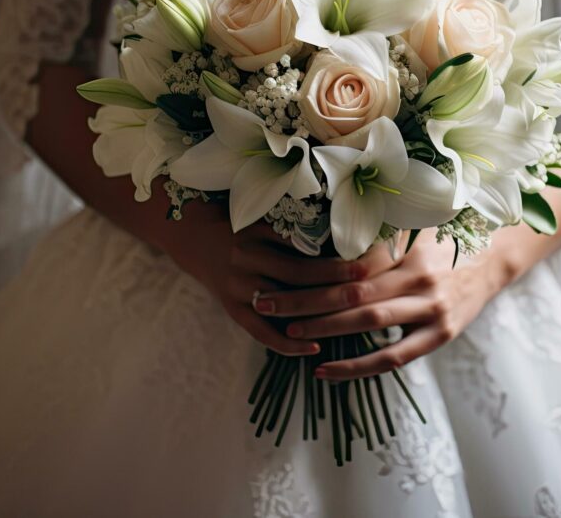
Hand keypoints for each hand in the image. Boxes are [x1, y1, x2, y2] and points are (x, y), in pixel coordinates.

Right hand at [158, 201, 401, 357]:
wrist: (194, 237)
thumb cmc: (241, 223)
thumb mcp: (265, 214)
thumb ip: (297, 223)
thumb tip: (345, 231)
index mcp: (258, 231)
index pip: (304, 242)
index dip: (334, 247)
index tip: (365, 250)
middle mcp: (248, 258)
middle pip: (298, 271)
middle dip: (335, 276)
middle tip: (366, 278)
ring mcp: (239, 286)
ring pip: (284, 302)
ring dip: (318, 311)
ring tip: (351, 315)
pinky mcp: (233, 309)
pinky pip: (261, 331)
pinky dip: (287, 342)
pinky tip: (314, 347)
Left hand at [253, 231, 504, 378]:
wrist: (496, 256)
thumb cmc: (445, 238)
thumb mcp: (415, 226)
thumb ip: (378, 233)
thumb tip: (324, 230)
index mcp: (408, 247)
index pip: (353, 261)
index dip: (314, 269)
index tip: (279, 270)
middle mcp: (419, 277)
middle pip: (352, 292)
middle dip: (305, 299)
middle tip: (266, 301)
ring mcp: (431, 308)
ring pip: (369, 323)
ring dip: (325, 330)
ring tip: (289, 333)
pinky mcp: (440, 335)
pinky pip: (393, 357)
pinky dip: (357, 367)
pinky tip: (325, 370)